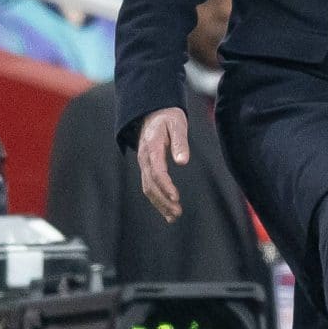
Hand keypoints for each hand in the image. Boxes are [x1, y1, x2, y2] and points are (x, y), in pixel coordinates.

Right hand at [137, 107, 190, 222]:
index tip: (176, 197)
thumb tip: (183, 161)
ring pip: (148, 188)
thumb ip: (180, 142)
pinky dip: (157, 200)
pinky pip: (149, 186)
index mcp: (152, 147)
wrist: (153, 112)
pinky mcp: (147, 168)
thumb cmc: (168, 117)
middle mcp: (145, 158)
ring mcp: (144, 164)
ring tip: (174, 216)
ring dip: (160, 204)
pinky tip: (168, 211)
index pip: (157, 171)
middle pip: (150, 184)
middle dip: (163, 200)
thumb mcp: (177, 124)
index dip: (165, 186)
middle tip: (177, 213)